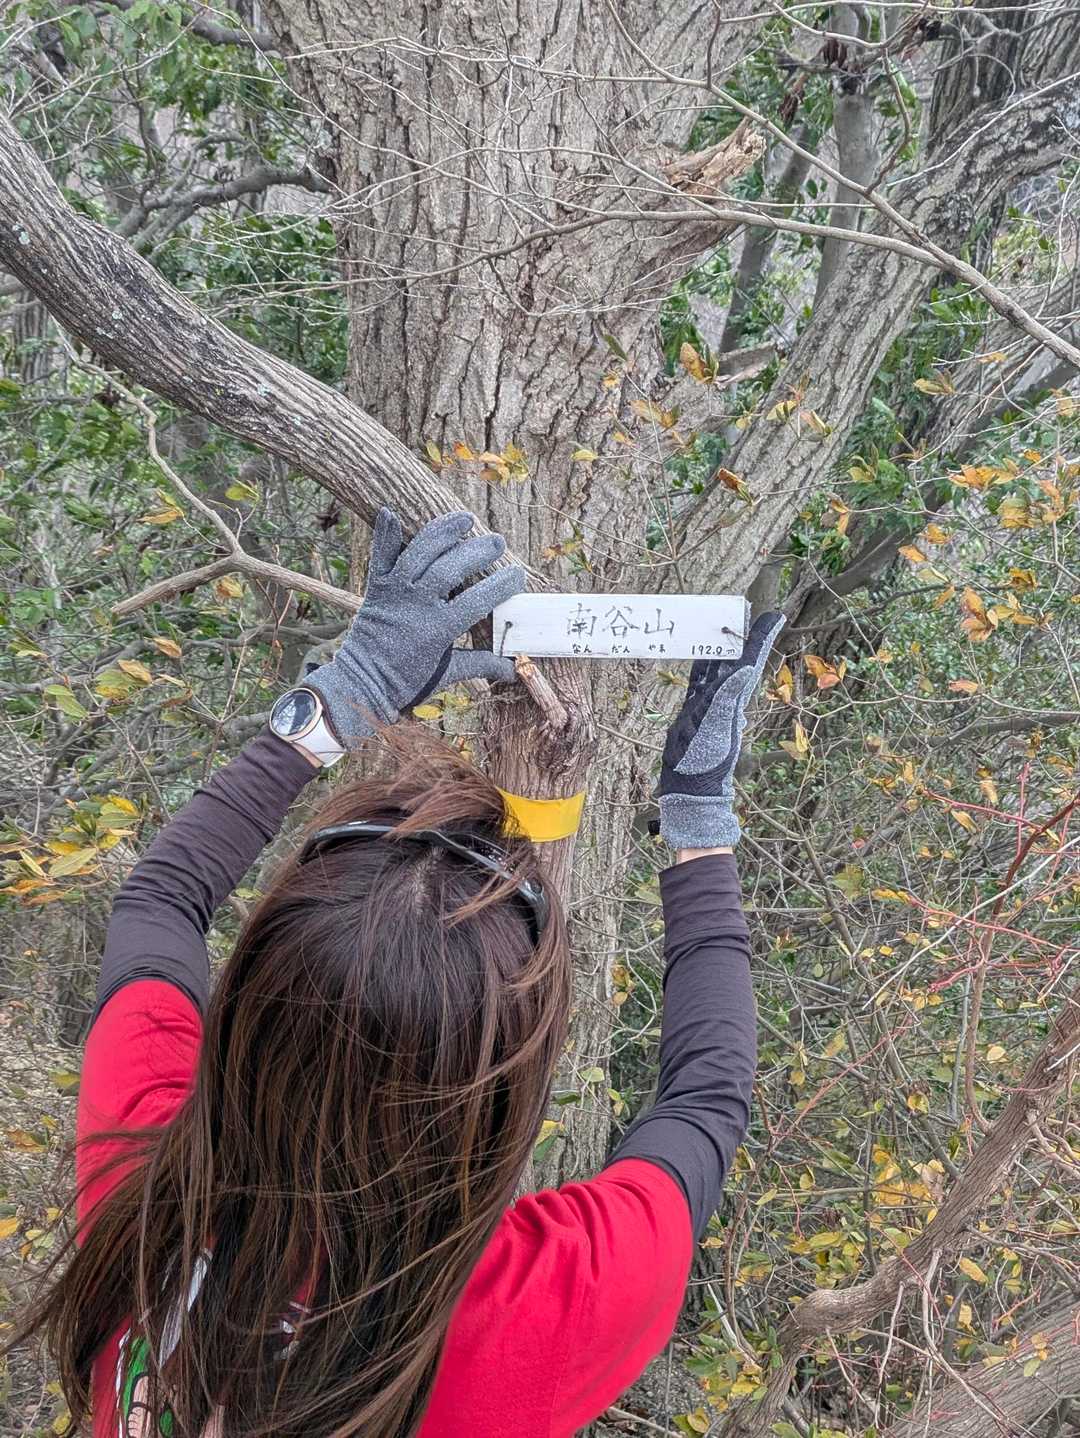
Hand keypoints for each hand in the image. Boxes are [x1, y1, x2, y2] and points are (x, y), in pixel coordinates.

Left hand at [306, 508, 525, 746]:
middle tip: (497, 541)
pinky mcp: (376, 588)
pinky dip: (384, 535)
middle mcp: (417, 604)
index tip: (517, 574)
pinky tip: (389, 512)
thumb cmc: (407, 681)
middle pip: (451, 568)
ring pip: (421, 553)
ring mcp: (395, 592)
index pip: (478, 600)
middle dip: (477, 551)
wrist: (361, 683)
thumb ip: (481, 665)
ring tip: (465, 518)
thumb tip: (513, 670)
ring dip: (443, 532)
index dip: (501, 585)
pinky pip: (381, 556)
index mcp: (439, 628)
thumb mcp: (447, 674)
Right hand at [658, 611, 785, 849]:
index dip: (759, 639)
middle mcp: (723, 699)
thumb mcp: (717, 732)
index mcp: (732, 699)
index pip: (748, 662)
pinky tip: (699, 655)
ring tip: (722, 624)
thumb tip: (745, 669)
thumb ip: (727, 700)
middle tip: (744, 611)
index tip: (773, 616)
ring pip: (715, 668)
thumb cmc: (704, 765)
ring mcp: (708, 706)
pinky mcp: (694, 713)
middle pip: (733, 660)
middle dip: (740, 635)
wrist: (691, 791)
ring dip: (720, 646)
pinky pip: (699, 682)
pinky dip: (700, 665)